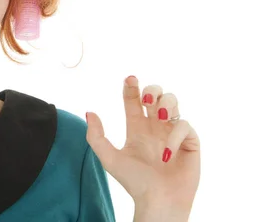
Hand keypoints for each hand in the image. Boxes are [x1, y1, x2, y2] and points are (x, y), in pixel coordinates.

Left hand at [85, 76, 200, 214]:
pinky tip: (166, 152)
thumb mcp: (110, 158)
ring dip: (167, 103)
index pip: (134, 101)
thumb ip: (96, 136)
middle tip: (146, 100)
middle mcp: (155, 126)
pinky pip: (185, 125)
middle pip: (156, 95)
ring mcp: (172, 132)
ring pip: (173, 102)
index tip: (130, 78)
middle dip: (152, 91)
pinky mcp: (190, 142)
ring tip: (160, 116)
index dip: (132, 87)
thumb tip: (90, 112)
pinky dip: (175, 135)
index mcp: (137, 128)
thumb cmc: (135, 182)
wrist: (157, 201)